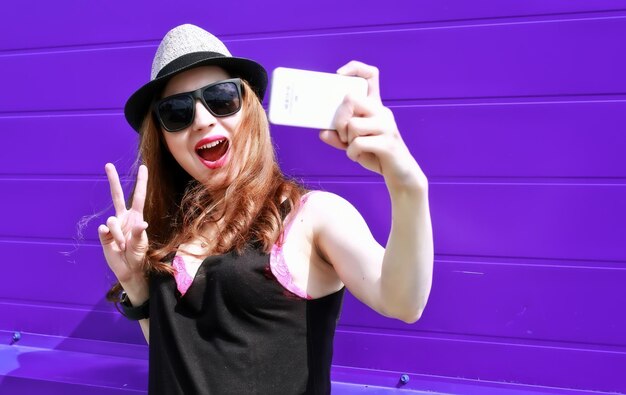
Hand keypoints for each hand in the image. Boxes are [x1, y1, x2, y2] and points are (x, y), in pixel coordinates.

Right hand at [97, 163, 149, 287]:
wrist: (128, 269)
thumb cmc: (138, 255)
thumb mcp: (141, 244)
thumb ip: (140, 233)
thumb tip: (142, 223)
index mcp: (136, 217)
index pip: (139, 196)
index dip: (141, 182)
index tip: (143, 167)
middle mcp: (124, 218)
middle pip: (117, 196)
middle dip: (113, 180)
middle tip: (108, 165)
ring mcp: (113, 225)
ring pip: (112, 222)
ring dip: (119, 235)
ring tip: (123, 246)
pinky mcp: (104, 234)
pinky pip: (104, 230)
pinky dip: (109, 237)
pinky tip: (113, 243)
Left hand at [319, 61, 426, 189]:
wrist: (401, 175)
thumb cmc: (376, 155)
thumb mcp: (354, 144)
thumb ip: (338, 137)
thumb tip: (322, 132)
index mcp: (375, 107)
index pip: (370, 76)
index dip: (355, 68)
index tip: (339, 75)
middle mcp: (382, 112)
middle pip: (352, 99)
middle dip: (339, 118)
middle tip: (342, 134)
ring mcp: (387, 126)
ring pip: (353, 124)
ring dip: (346, 140)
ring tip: (353, 148)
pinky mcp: (388, 143)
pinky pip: (359, 143)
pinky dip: (352, 153)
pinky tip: (357, 157)